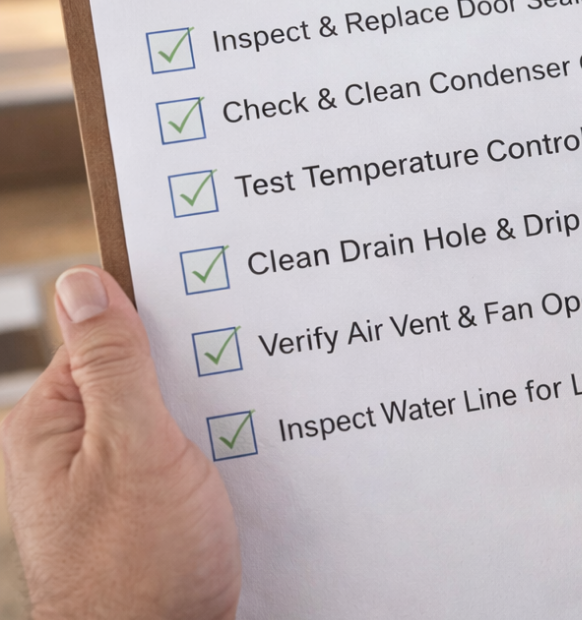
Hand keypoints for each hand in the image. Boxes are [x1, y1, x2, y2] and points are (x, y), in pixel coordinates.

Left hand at [3, 266, 240, 619]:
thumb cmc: (139, 568)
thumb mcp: (132, 449)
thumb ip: (112, 364)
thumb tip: (81, 283)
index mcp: (51, 423)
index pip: (107, 335)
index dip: (164, 318)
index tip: (219, 299)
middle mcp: (75, 448)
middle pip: (146, 372)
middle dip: (202, 366)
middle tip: (255, 362)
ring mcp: (114, 481)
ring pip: (176, 414)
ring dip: (221, 409)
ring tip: (259, 416)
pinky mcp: (152, 507)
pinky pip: (192, 453)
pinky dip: (226, 445)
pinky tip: (257, 450)